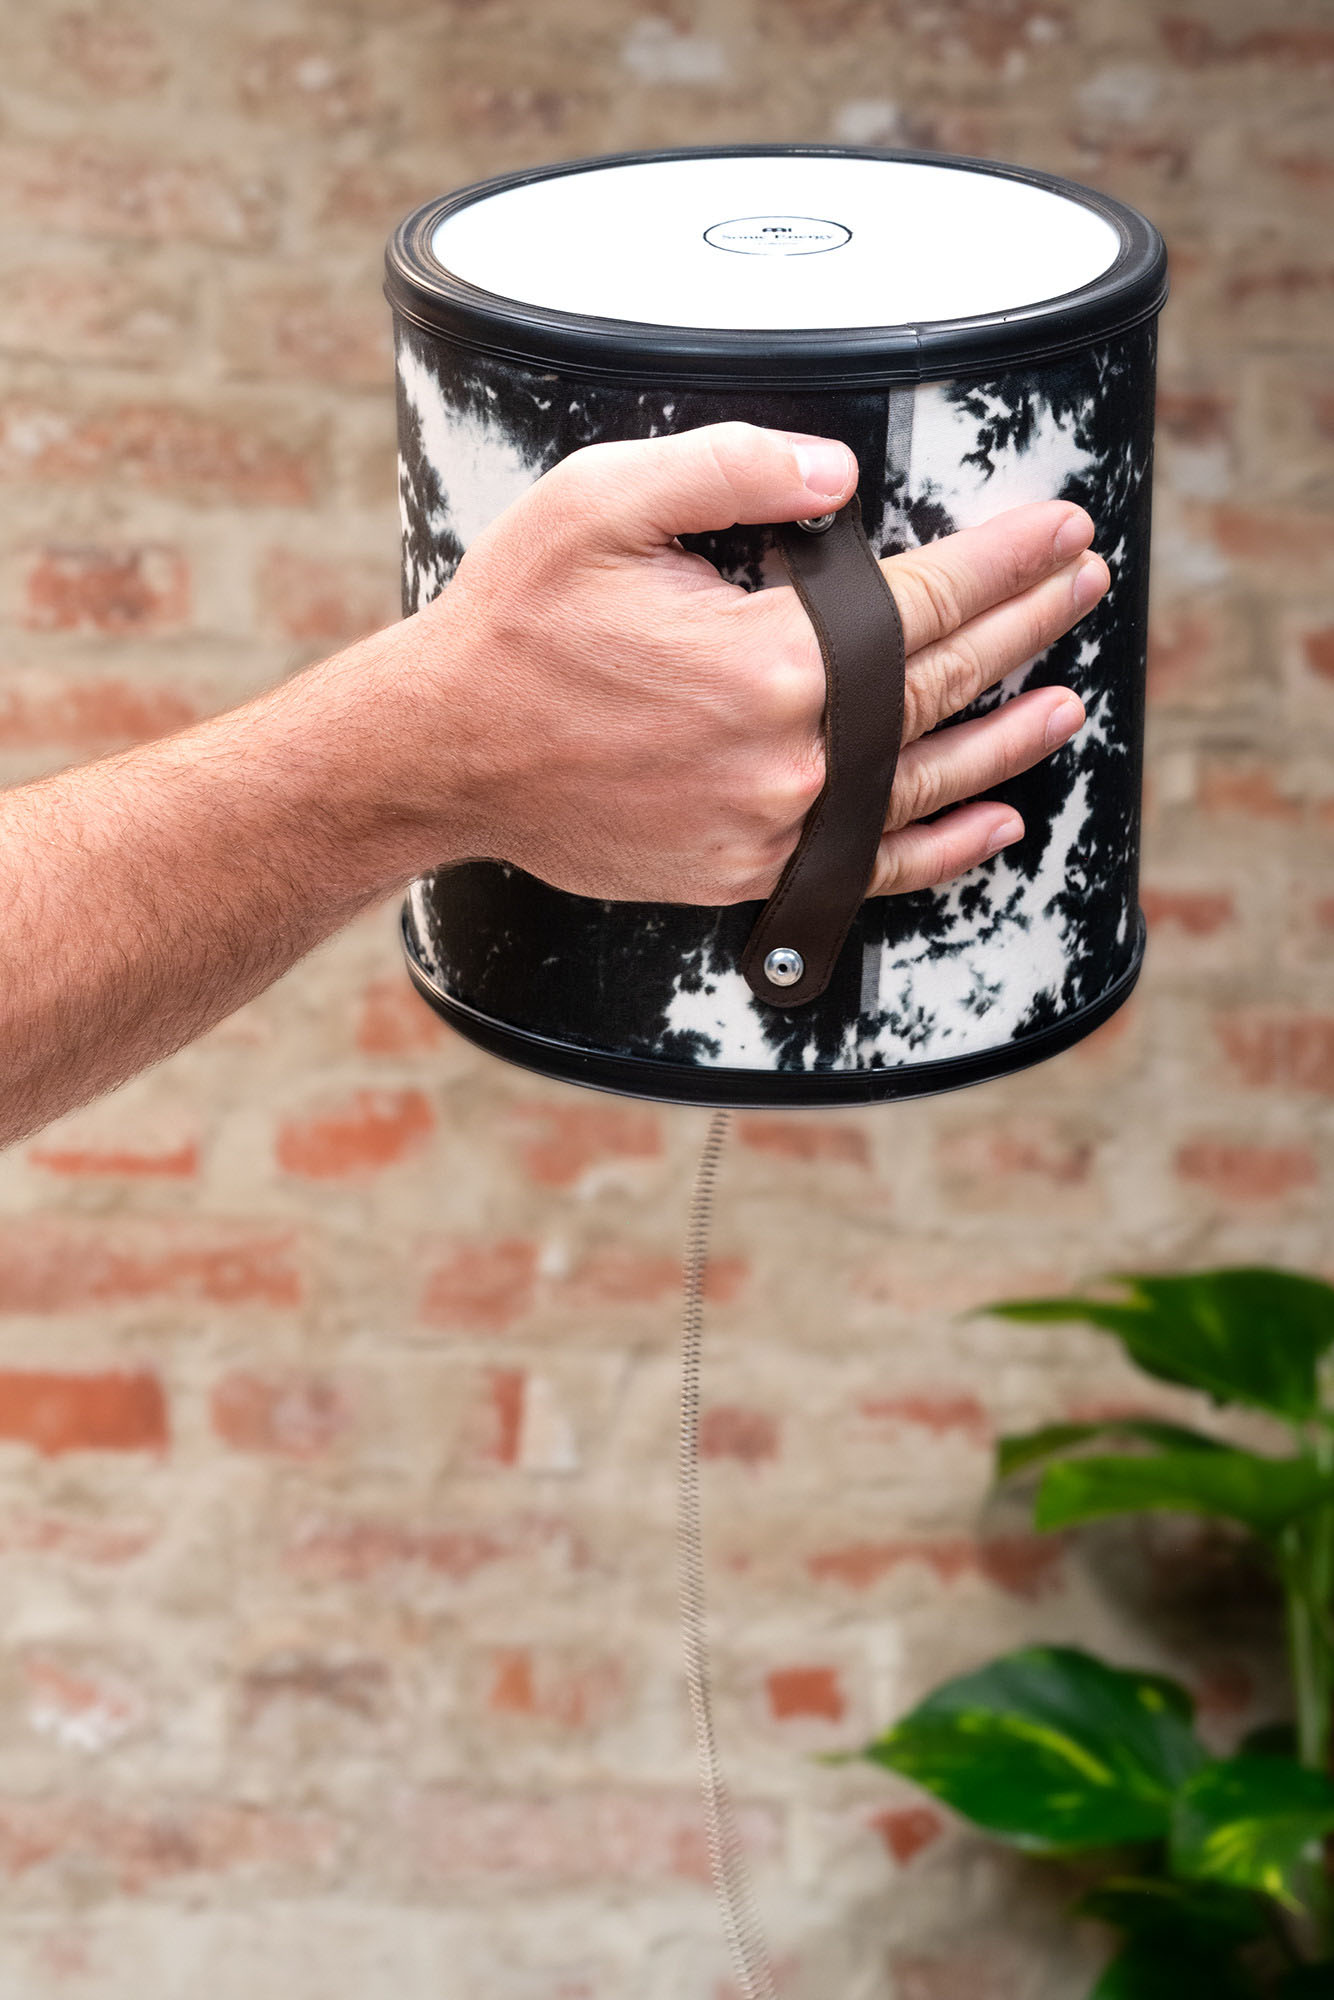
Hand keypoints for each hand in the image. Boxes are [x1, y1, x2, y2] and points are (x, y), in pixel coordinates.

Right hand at [411, 421, 1106, 903]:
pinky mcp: (741, 871)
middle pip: (938, 684)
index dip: (1002, 559)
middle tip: (1081, 584)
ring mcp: (768, 825)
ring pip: (923, 781)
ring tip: (1065, 700)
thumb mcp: (603, 502)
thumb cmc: (514, 627)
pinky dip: (942, 849)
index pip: (922, 599)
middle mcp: (787, 754)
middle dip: (1022, 627)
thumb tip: (841, 478)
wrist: (442, 754)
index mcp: (768, 658)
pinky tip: (993, 823)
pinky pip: (870, 865)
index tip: (1058, 529)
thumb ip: (732, 469)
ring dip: (1005, 736)